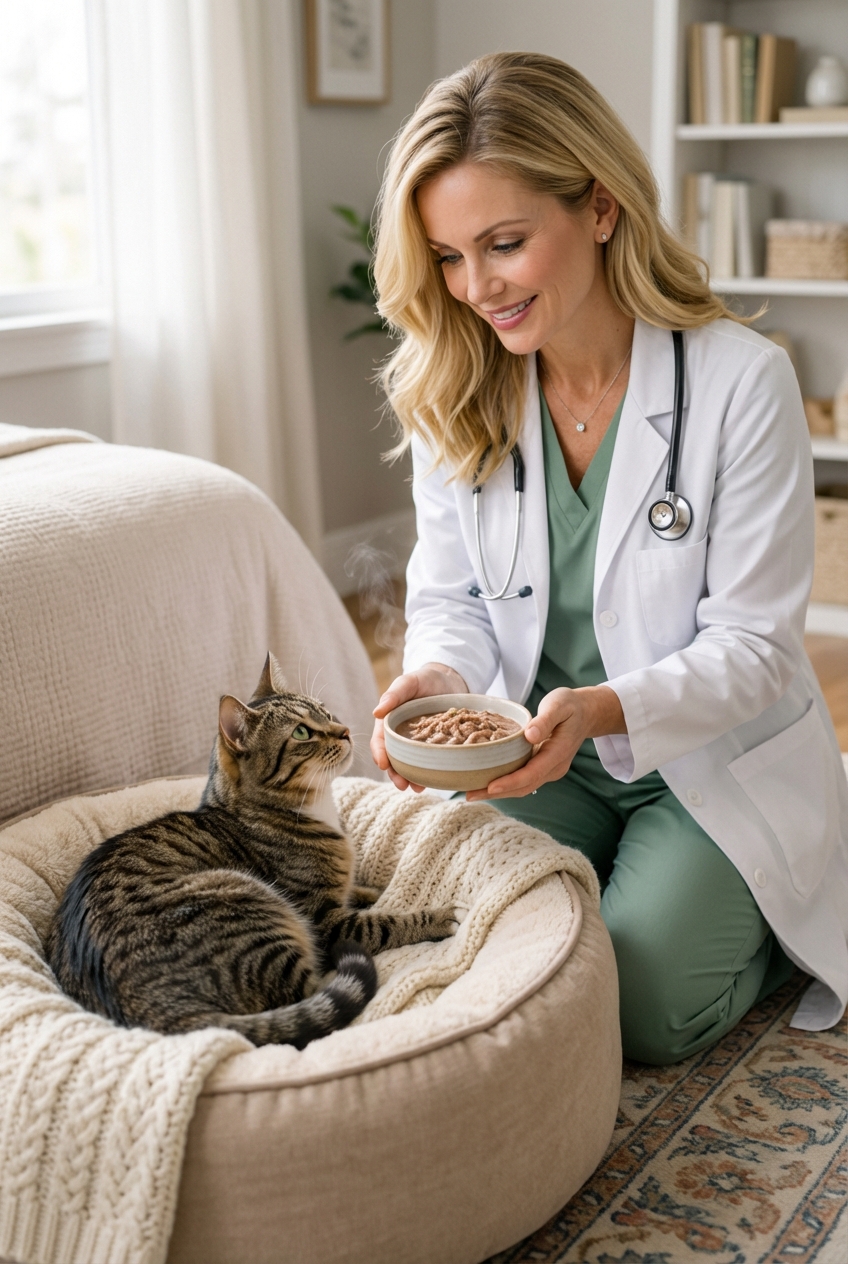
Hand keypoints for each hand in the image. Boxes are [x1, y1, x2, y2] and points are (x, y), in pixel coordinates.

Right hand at [371, 663, 468, 791]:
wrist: (449, 680)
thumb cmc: (424, 679)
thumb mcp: (408, 682)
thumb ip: (394, 694)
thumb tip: (376, 712)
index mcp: (389, 722)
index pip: (379, 741)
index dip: (379, 754)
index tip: (383, 765)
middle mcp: (400, 736)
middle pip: (393, 759)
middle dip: (395, 774)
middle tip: (403, 785)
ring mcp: (417, 743)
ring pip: (409, 764)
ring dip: (410, 778)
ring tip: (417, 788)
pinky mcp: (433, 746)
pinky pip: (428, 762)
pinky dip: (428, 772)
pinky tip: (432, 781)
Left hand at [466, 685, 625, 801]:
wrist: (586, 712)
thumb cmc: (570, 705)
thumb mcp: (559, 705)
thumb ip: (545, 720)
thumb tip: (530, 736)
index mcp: (558, 753)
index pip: (532, 773)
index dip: (510, 782)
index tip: (490, 787)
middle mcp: (555, 767)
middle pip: (524, 786)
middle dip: (497, 793)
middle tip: (469, 795)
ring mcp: (550, 770)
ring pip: (523, 787)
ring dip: (499, 792)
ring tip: (472, 793)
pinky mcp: (544, 768)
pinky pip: (524, 780)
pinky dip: (506, 784)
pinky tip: (487, 783)